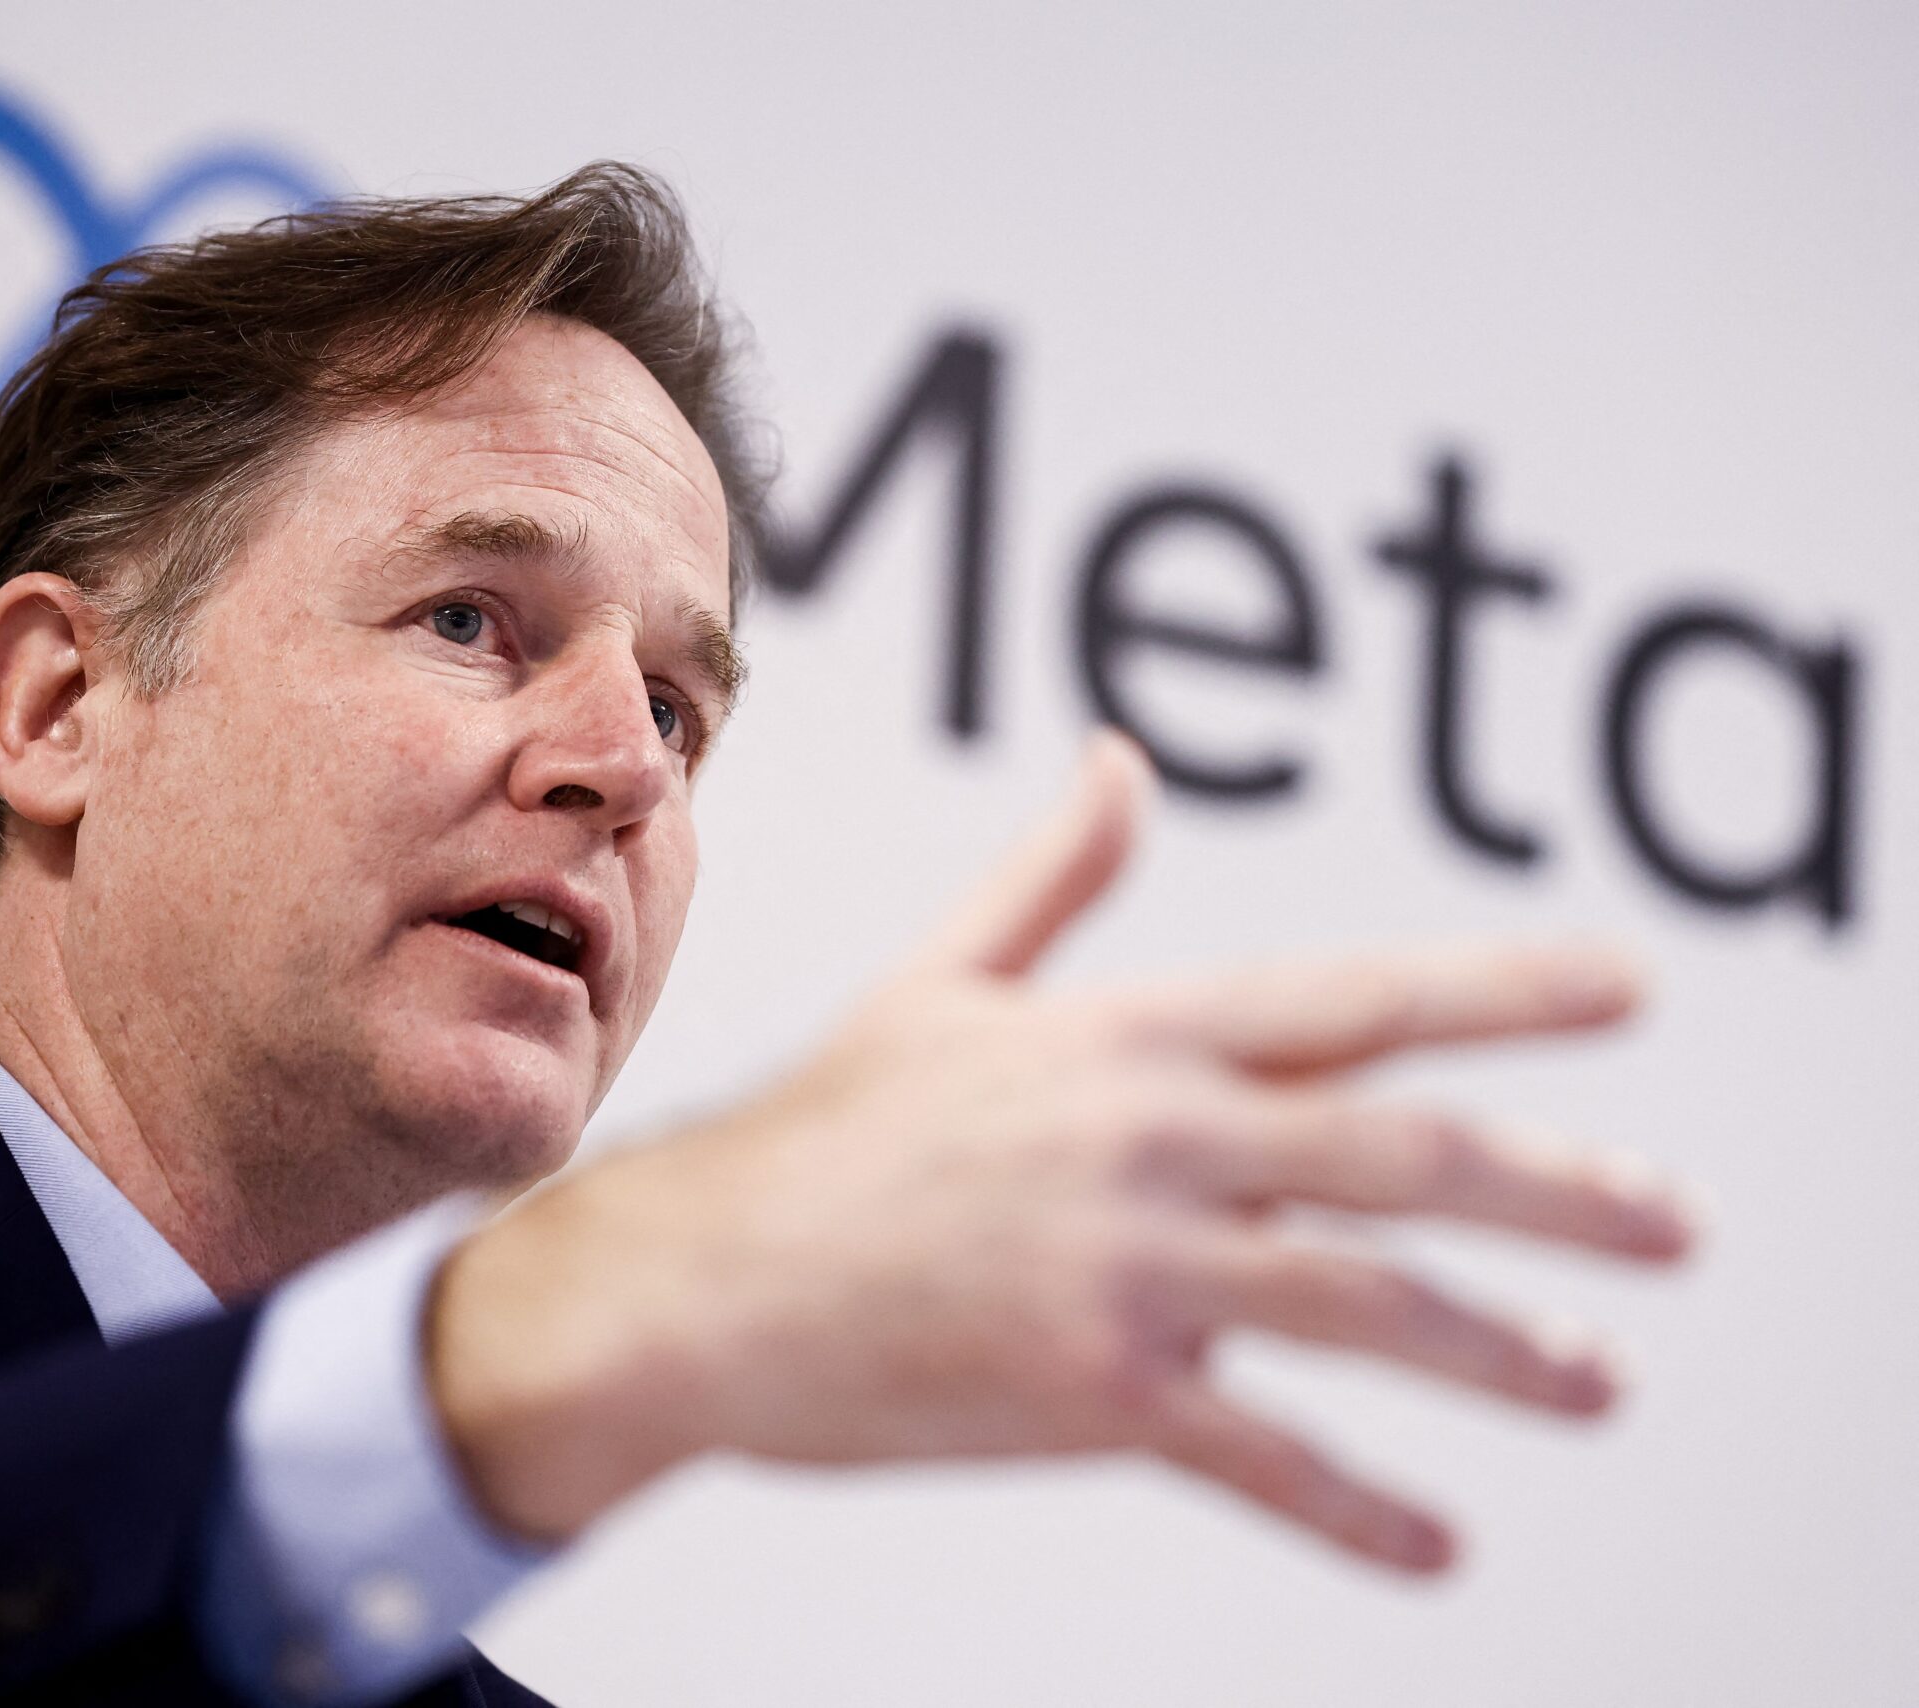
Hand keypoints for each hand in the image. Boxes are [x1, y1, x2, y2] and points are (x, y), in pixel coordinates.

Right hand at [428, 731, 1697, 1570]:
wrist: (696, 1281)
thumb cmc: (818, 1135)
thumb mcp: (939, 982)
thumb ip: (1051, 879)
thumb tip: (1121, 762)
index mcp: (1123, 1035)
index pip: (1350, 998)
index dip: (1502, 990)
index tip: (1625, 989)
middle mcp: (1148, 1137)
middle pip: (1403, 1154)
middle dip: (1558, 1190)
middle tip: (1670, 1228)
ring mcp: (1126, 1265)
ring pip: (1367, 1306)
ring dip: (1503, 1353)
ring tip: (1597, 1386)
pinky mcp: (1091, 1388)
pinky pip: (1266, 1458)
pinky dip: (1360, 1509)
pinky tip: (1438, 1545)